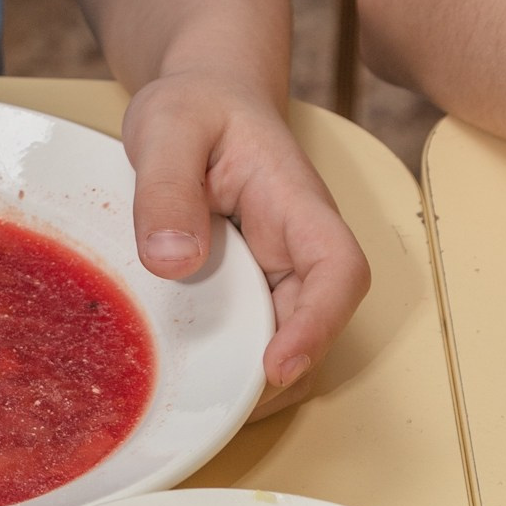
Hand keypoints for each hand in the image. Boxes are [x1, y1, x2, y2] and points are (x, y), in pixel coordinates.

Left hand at [122, 72, 369, 392]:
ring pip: (282, 337)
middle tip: (213, 407)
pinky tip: (178, 373)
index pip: (337, 268)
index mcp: (295, 201)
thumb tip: (173, 259)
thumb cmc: (195, 104)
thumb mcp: (168, 125)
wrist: (199, 97)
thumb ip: (168, 184)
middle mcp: (297, 245)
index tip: (277, 367)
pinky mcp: (246, 286)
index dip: (319, 324)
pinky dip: (223, 359)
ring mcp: (274, 270)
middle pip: (314, 322)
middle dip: (276, 373)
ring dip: (248, 376)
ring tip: (192, 402)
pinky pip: (247, 332)